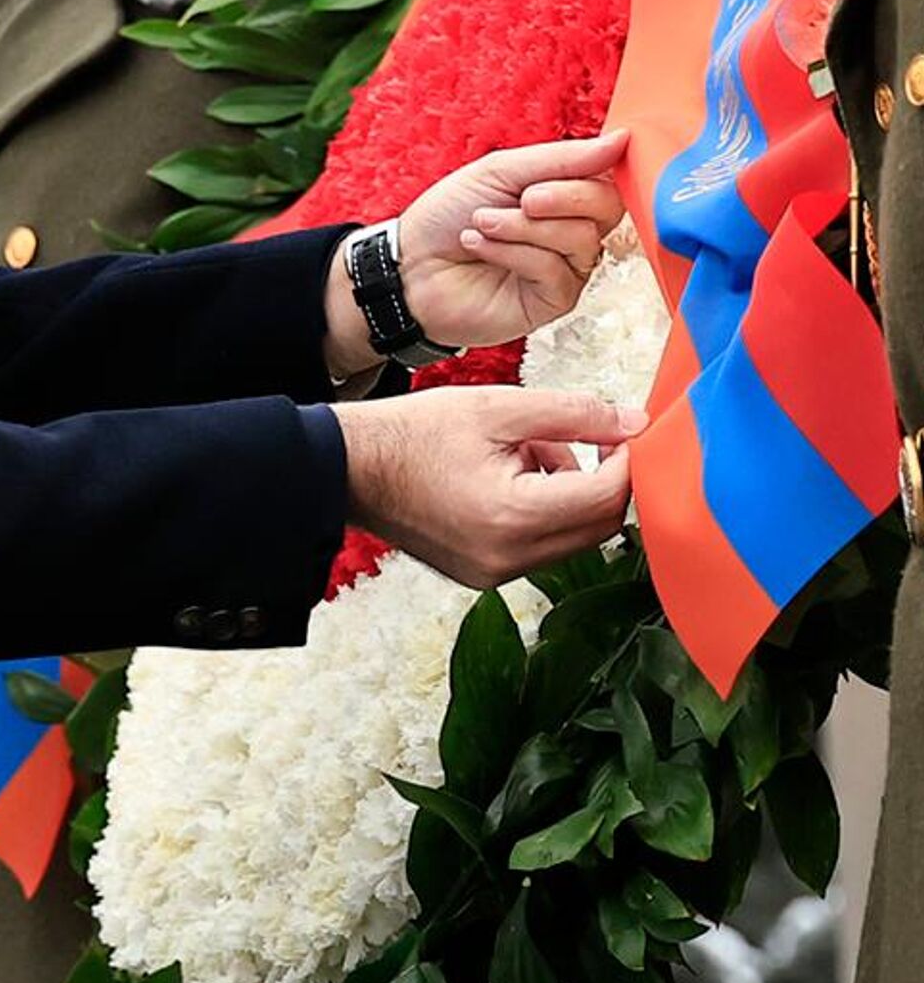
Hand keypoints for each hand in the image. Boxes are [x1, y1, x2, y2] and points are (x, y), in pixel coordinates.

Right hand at [337, 386, 642, 588]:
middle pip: (598, 527)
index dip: (626, 459)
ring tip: (525, 450)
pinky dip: (540, 513)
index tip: (619, 430)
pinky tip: (507, 478)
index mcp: (514, 516)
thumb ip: (573, 412)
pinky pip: (538, 548)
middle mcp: (509, 558)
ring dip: (569, 494)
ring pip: (570, 539)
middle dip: (600, 478)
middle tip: (578, 437)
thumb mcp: (497, 407)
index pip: (607, 497)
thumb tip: (633, 422)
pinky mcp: (481, 575)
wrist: (349, 466)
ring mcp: (494, 574)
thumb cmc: (412, 433)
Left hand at [398, 131, 627, 350]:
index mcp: (563, 196)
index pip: (607, 177)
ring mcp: (567, 268)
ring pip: (580, 238)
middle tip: (521, 199)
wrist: (409, 264)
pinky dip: (512, 252)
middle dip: (560, 197)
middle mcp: (572, 232)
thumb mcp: (500, 170)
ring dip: (522, 226)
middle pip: (606, 207)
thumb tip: (621, 141)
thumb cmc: (447, 215)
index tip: (556, 167)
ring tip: (482, 224)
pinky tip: (481, 248)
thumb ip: (562, 158)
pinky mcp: (553, 301)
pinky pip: (554, 270)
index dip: (591, 169)